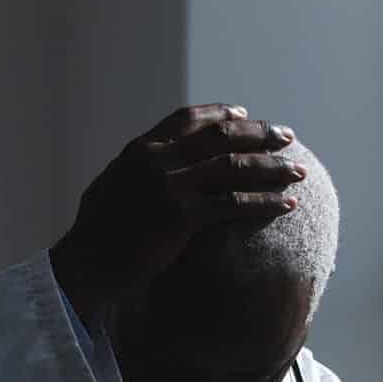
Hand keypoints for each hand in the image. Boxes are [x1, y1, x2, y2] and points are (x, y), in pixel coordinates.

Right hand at [49, 103, 304, 328]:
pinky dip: (265, 203)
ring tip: (298, 172)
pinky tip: (286, 206)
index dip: (220, 114)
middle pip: (221, 136)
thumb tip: (145, 166)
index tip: (246, 114)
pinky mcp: (181, 217)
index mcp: (140, 149)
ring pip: (234, 166)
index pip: (188, 119)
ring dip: (272, 167)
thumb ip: (134, 171)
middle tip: (287, 137)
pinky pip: (234, 204)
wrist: (84, 266)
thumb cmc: (93, 235)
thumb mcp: (110, 188)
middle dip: (259, 134)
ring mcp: (169, 186)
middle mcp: (156, 159)